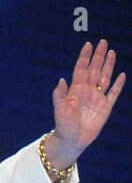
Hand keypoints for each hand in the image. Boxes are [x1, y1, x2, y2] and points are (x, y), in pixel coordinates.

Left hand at [50, 39, 123, 159]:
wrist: (73, 139)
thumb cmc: (63, 124)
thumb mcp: (59, 109)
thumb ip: (60, 94)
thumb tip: (62, 79)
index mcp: (76, 89)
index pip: (81, 68)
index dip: (85, 57)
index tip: (88, 44)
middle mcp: (87, 90)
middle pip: (95, 69)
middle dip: (98, 56)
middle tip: (103, 42)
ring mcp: (97, 98)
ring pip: (105, 77)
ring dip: (108, 65)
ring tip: (112, 52)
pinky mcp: (106, 107)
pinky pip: (113, 93)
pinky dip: (118, 84)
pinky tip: (121, 74)